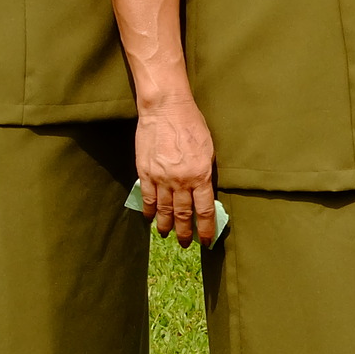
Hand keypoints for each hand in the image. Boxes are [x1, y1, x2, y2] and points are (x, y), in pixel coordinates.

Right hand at [135, 94, 217, 246]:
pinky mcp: (145, 172)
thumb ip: (206, 172)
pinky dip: (148, 210)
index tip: (207, 240)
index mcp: (200, 175)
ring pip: (163, 209)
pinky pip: (146, 197)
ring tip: (167, 235)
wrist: (166, 109)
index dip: (205, 228)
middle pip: (183, 214)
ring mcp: (161, 178)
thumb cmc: (192, 125)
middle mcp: (180, 180)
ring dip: (166, 225)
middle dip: (185, 232)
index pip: (204, 209)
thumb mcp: (209, 149)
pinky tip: (149, 218)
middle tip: (186, 244)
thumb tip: (205, 192)